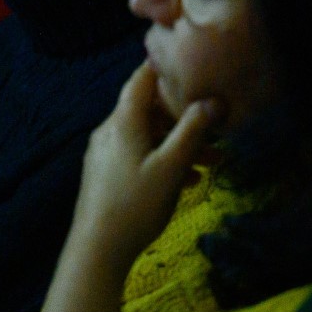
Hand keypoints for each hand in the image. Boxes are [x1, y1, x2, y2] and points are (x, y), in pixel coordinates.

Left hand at [76, 61, 219, 259]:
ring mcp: (105, 152)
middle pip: (148, 109)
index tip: (189, 63)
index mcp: (124, 121)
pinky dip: (163, 158)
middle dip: (183, 116)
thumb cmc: (136, 204)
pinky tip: (187, 180)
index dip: (164, 68)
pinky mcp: (105, 174)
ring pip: (147, 135)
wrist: (97, 249)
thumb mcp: (171, 168)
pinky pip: (138, 154)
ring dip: (177, 142)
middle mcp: (110, 129)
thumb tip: (212, 101)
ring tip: (212, 160)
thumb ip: (192, 132)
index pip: (142, 79)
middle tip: (215, 124)